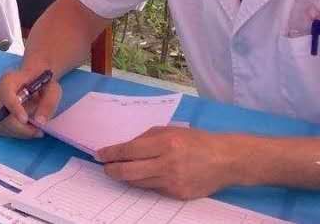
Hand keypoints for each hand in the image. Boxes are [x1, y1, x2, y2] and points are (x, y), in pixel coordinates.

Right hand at [0, 65, 61, 138]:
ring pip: (1, 124)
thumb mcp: (53, 89)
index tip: (25, 119)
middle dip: (19, 127)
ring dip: (19, 132)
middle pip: (0, 113)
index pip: (6, 94)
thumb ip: (48, 103)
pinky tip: (27, 129)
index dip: (13, 108)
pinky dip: (15, 134)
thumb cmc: (44, 83)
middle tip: (38, 131)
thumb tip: (39, 121)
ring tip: (36, 129)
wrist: (36, 80)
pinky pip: (2, 129)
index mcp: (9, 80)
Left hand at [99, 126, 236, 199]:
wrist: (225, 160)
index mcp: (165, 144)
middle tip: (105, 168)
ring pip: (138, 183)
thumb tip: (123, 148)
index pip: (128, 151)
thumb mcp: (169, 130)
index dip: (110, 154)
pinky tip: (142, 176)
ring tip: (119, 171)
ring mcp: (173, 182)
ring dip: (126, 177)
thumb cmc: (195, 141)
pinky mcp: (178, 195)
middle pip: (128, 172)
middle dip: (112, 170)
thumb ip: (145, 138)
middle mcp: (168, 164)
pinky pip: (153, 189)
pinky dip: (145, 182)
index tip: (99, 155)